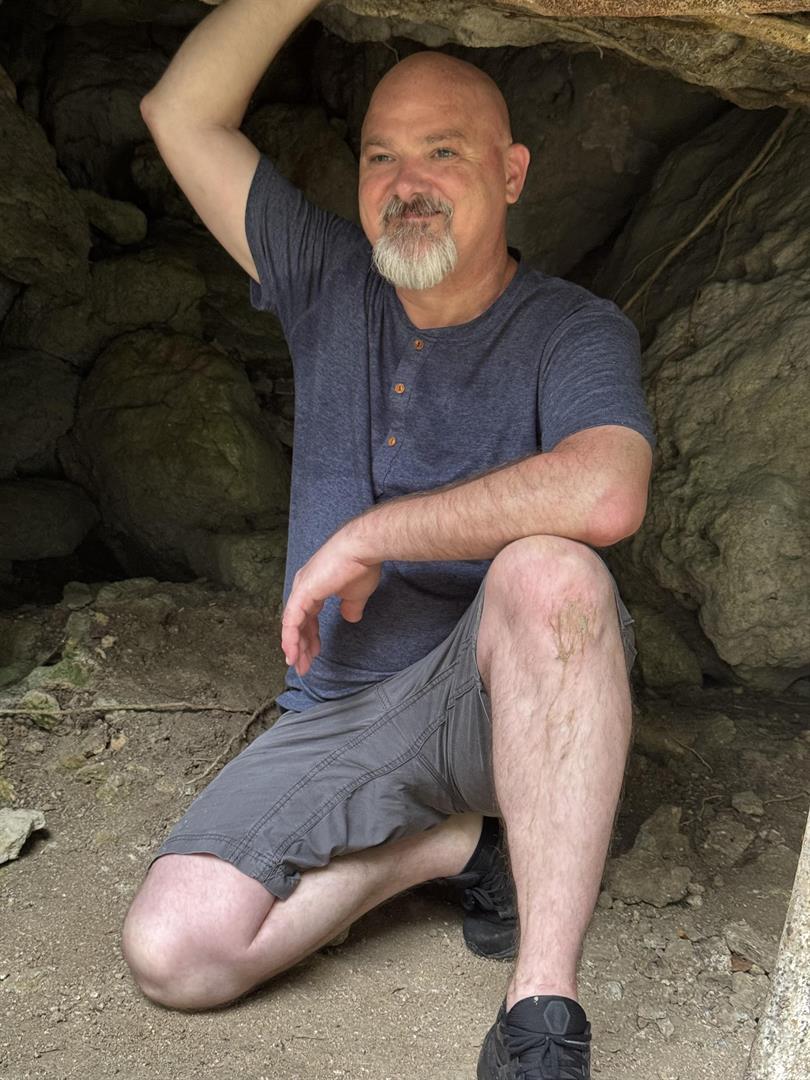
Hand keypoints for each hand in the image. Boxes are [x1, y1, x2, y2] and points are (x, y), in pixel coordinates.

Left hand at [281, 529, 381, 675]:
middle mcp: (303, 588)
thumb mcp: (356, 594)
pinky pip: (292, 621)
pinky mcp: (302, 593)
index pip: (307, 616)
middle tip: (304, 666)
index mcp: (315, 587)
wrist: (362, 549)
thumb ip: (351, 607)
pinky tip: (294, 654)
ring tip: (299, 665)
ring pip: (292, 625)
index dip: (309, 636)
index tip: (313, 653)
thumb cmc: (361, 566)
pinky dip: (291, 639)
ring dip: (295, 647)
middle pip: (298, 623)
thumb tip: (351, 617)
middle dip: (302, 646)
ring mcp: (301, 590)